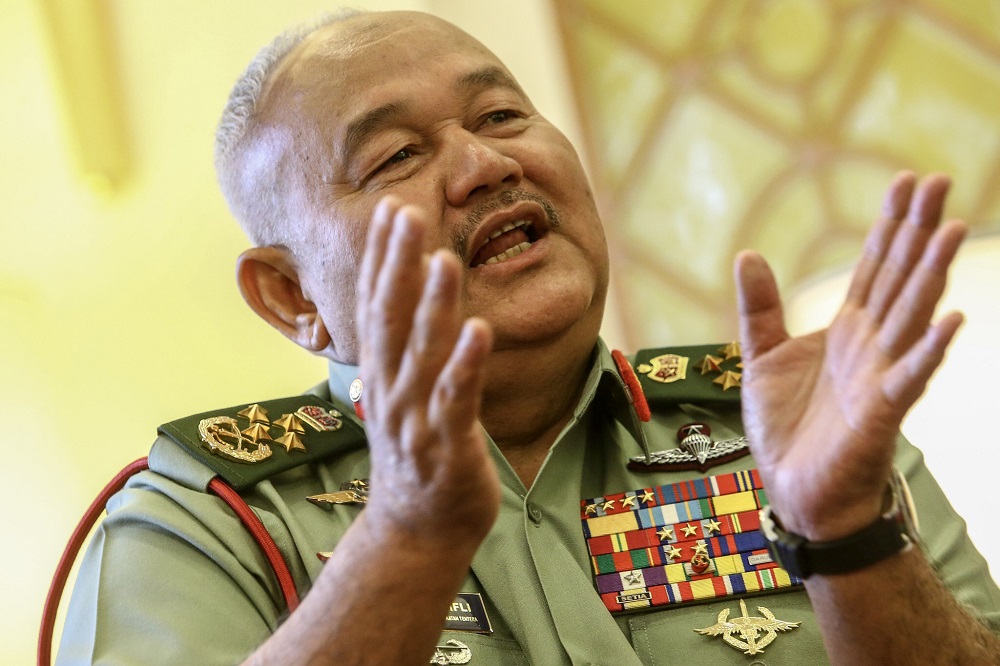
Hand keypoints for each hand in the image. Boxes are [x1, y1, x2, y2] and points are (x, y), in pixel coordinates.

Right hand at [356, 196, 499, 551]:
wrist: (417, 529)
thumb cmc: (416, 454)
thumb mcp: (400, 395)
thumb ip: (402, 349)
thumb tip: (403, 301)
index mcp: (382, 373)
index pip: (377, 305)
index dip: (383, 258)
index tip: (393, 209)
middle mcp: (390, 389)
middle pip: (391, 319)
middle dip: (398, 264)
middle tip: (407, 212)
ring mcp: (415, 418)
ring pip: (423, 355)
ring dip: (433, 307)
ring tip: (443, 259)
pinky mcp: (446, 446)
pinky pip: (455, 401)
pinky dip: (465, 366)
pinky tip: (480, 330)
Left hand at [735, 173, 965, 540]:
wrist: (795, 488)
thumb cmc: (787, 427)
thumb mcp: (762, 357)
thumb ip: (760, 308)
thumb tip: (747, 254)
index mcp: (847, 329)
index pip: (875, 266)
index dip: (890, 225)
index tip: (906, 181)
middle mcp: (870, 345)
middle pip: (900, 277)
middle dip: (918, 231)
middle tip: (939, 181)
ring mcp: (879, 376)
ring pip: (911, 316)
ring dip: (932, 275)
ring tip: (952, 230)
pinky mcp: (879, 413)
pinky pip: (908, 378)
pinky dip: (928, 351)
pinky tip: (950, 321)